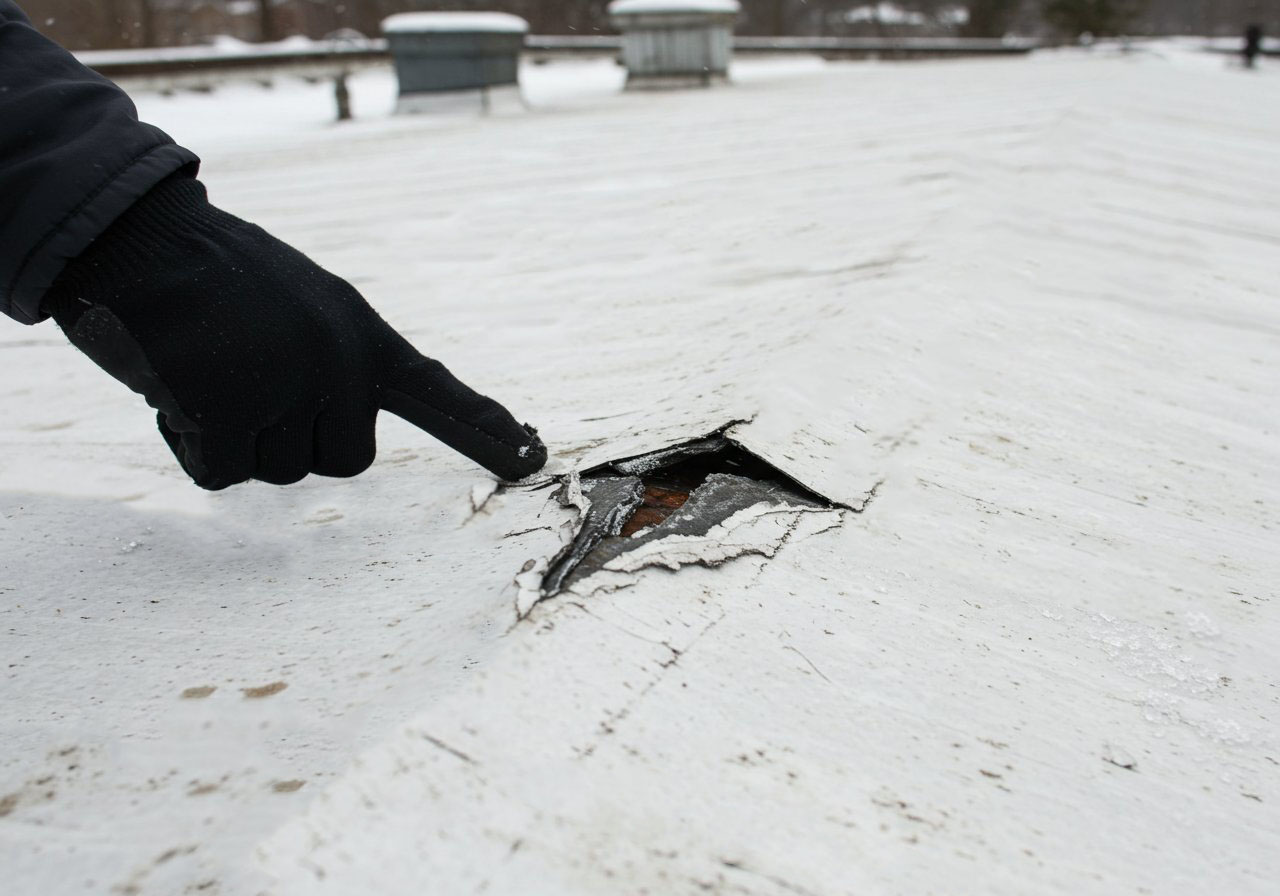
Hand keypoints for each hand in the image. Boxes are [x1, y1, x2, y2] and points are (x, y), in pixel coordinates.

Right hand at [43, 176, 545, 488]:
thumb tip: (328, 440)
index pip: (434, 389)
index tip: (531, 456)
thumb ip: (327, 364)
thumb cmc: (210, 273)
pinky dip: (192, 445)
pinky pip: (222, 472)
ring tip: (206, 372)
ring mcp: (291, 387)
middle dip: (294, 443)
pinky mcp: (235, 410)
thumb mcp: (295, 305)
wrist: (138, 238)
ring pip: (279, 471)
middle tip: (246, 385)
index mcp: (358, 332)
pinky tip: (176, 390)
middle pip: (343, 462)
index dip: (482, 427)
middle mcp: (338, 362)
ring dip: (234, 439)